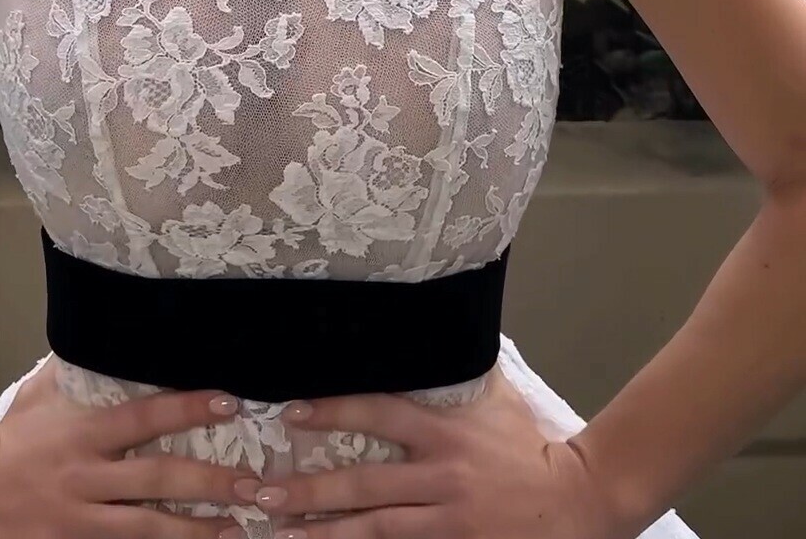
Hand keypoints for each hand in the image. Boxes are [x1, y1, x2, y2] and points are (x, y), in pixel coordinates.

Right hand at [0, 358, 262, 538]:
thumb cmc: (6, 440)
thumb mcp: (40, 397)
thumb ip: (78, 373)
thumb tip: (108, 330)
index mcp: (82, 434)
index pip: (145, 417)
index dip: (189, 408)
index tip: (232, 400)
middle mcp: (85, 478)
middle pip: (157, 480)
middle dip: (210, 484)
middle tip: (257, 486)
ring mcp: (77, 523)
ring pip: (147, 530)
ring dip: (197, 533)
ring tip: (240, 532)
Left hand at [232, 367, 625, 538]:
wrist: (577, 504)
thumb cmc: (528, 448)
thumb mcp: (495, 400)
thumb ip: (457, 372)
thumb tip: (435, 320)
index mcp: (444, 431)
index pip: (378, 413)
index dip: (333, 411)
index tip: (289, 411)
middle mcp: (440, 476)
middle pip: (363, 485)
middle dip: (308, 491)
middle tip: (259, 491)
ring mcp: (446, 520)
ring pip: (373, 531)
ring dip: (321, 533)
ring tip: (276, 532)